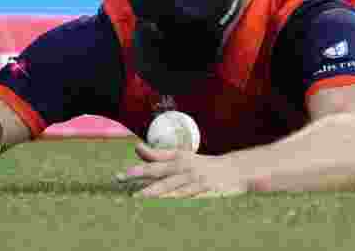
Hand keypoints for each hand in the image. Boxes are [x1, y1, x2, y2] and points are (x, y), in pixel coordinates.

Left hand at [115, 142, 249, 197]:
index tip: (118, 176)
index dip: (136, 169)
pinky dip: (175, 200)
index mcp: (179, 159)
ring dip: (154, 193)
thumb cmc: (204, 165)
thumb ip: (159, 155)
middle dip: (140, 178)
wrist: (236, 170)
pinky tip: (165, 205)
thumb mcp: (183, 157)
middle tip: (123, 180)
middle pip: (159, 174)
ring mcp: (195, 180)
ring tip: (139, 198)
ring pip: (172, 187)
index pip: (154, 163)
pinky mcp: (205, 190)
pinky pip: (187, 197)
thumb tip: (137, 148)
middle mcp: (185, 168)